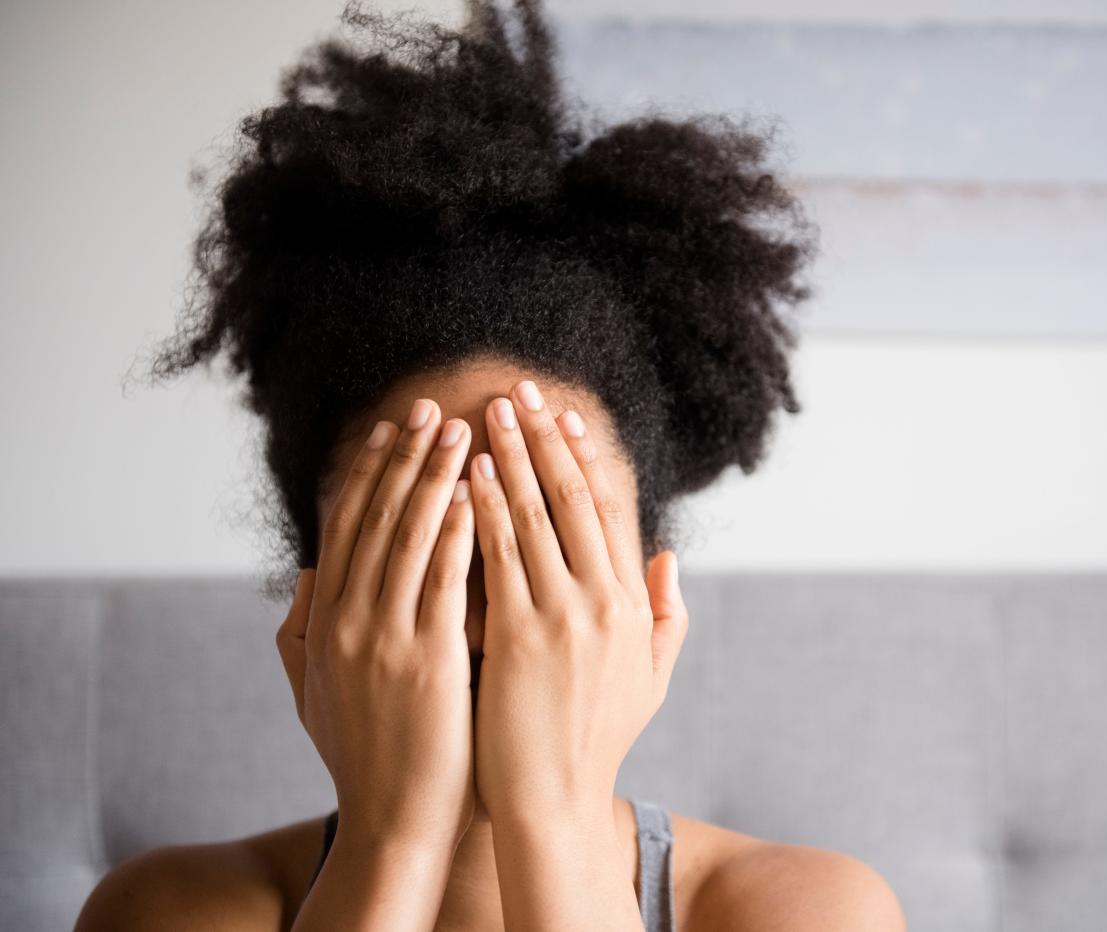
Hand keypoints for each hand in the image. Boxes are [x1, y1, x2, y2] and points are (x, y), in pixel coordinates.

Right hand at [275, 399, 476, 849]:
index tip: (392, 429)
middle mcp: (348, 620)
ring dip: (435, 475)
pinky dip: (458, 530)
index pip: (348, 527)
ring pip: (411, 536)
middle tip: (430, 406)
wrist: (393, 819)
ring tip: (460, 427)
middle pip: (378, 519)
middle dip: (405, 457)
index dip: (369, 473)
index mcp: (324, 621)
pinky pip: (446, 580)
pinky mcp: (429, 659)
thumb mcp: (312, 690)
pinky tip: (475, 491)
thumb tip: (306, 572)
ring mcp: (386, 638)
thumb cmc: (361, 754)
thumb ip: (300, 629)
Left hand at [469, 380, 689, 824]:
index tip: (562, 415)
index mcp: (634, 605)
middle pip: (574, 497)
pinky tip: (463, 475)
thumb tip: (667, 556)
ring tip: (487, 413)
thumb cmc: (597, 741)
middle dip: (544, 438)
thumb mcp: (650, 678)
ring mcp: (563, 616)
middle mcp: (605, 600)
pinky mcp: (518, 635)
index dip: (584, 456)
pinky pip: (498, 555)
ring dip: (508, 458)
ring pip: (534, 515)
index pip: (612, 509)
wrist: (555, 803)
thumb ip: (666, 615)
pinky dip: (482, 509)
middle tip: (520, 389)